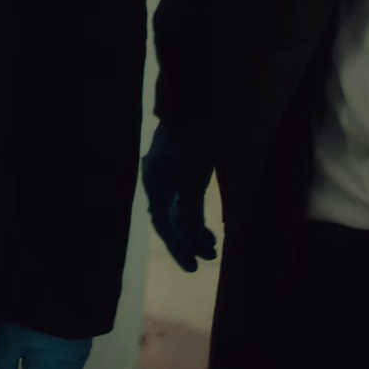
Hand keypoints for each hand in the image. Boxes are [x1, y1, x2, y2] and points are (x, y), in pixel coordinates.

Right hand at [141, 123, 217, 270]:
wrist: (196, 102)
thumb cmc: (194, 141)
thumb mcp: (193, 181)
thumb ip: (191, 215)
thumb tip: (190, 246)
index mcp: (155, 185)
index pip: (164, 225)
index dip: (178, 247)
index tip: (192, 267)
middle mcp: (158, 181)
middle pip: (171, 219)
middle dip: (189, 240)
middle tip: (207, 258)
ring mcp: (170, 173)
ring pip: (180, 208)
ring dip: (195, 228)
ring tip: (212, 245)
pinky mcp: (183, 165)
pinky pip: (186, 196)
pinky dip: (196, 212)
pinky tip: (209, 225)